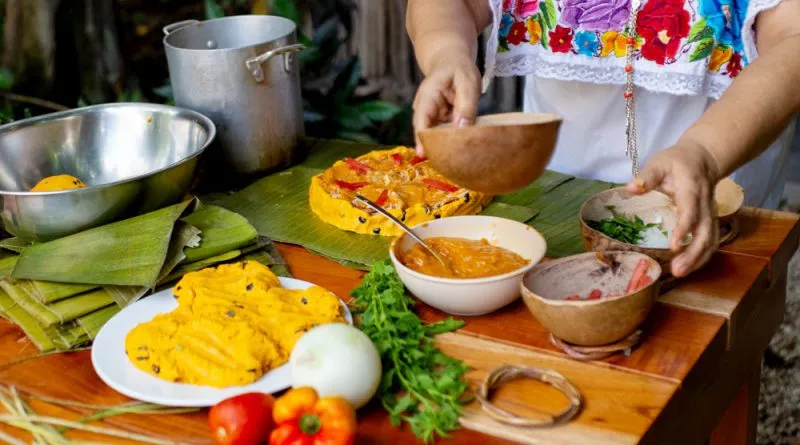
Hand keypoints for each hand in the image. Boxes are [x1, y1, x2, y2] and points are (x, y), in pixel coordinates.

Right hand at [412, 51, 480, 155]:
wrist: (451, 61)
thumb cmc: (459, 69)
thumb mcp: (468, 82)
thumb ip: (466, 105)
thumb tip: (463, 128)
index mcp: (428, 96)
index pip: (421, 120)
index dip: (421, 138)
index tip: (423, 154)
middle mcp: (424, 108)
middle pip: (425, 132)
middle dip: (433, 148)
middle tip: (445, 166)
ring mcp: (431, 116)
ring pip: (434, 135)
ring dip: (443, 147)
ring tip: (455, 162)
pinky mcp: (439, 121)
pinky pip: (442, 134)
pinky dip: (449, 142)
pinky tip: (459, 153)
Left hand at [626, 140, 720, 276]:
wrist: (703, 158)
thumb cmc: (677, 161)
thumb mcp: (660, 162)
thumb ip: (646, 176)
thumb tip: (631, 188)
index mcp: (692, 189)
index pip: (691, 211)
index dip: (684, 228)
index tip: (674, 245)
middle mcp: (705, 204)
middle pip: (705, 232)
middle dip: (693, 253)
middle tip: (677, 271)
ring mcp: (710, 214)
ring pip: (711, 240)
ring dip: (698, 259)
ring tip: (680, 273)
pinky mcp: (710, 221)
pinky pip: (711, 241)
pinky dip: (702, 256)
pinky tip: (689, 267)